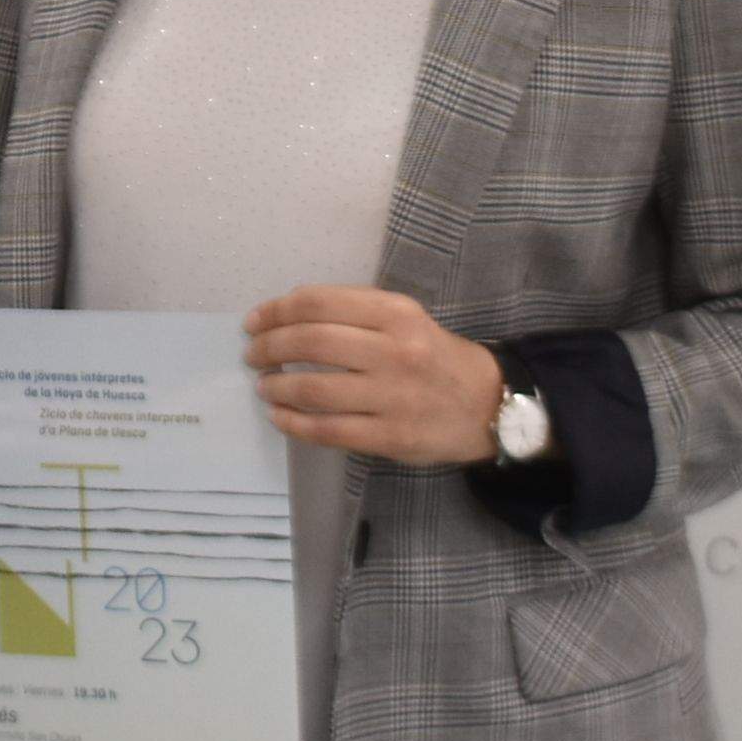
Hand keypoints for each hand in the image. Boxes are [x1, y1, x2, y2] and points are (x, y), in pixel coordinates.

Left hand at [245, 286, 505, 465]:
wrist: (488, 404)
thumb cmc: (434, 357)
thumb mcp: (405, 319)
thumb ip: (355, 312)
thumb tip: (288, 313)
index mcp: (396, 313)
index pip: (319, 303)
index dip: (276, 311)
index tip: (255, 322)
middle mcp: (395, 351)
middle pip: (311, 342)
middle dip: (270, 348)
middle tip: (253, 356)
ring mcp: (393, 397)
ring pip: (315, 389)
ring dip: (277, 388)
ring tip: (264, 387)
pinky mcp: (391, 437)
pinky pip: (329, 430)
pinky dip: (294, 424)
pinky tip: (280, 417)